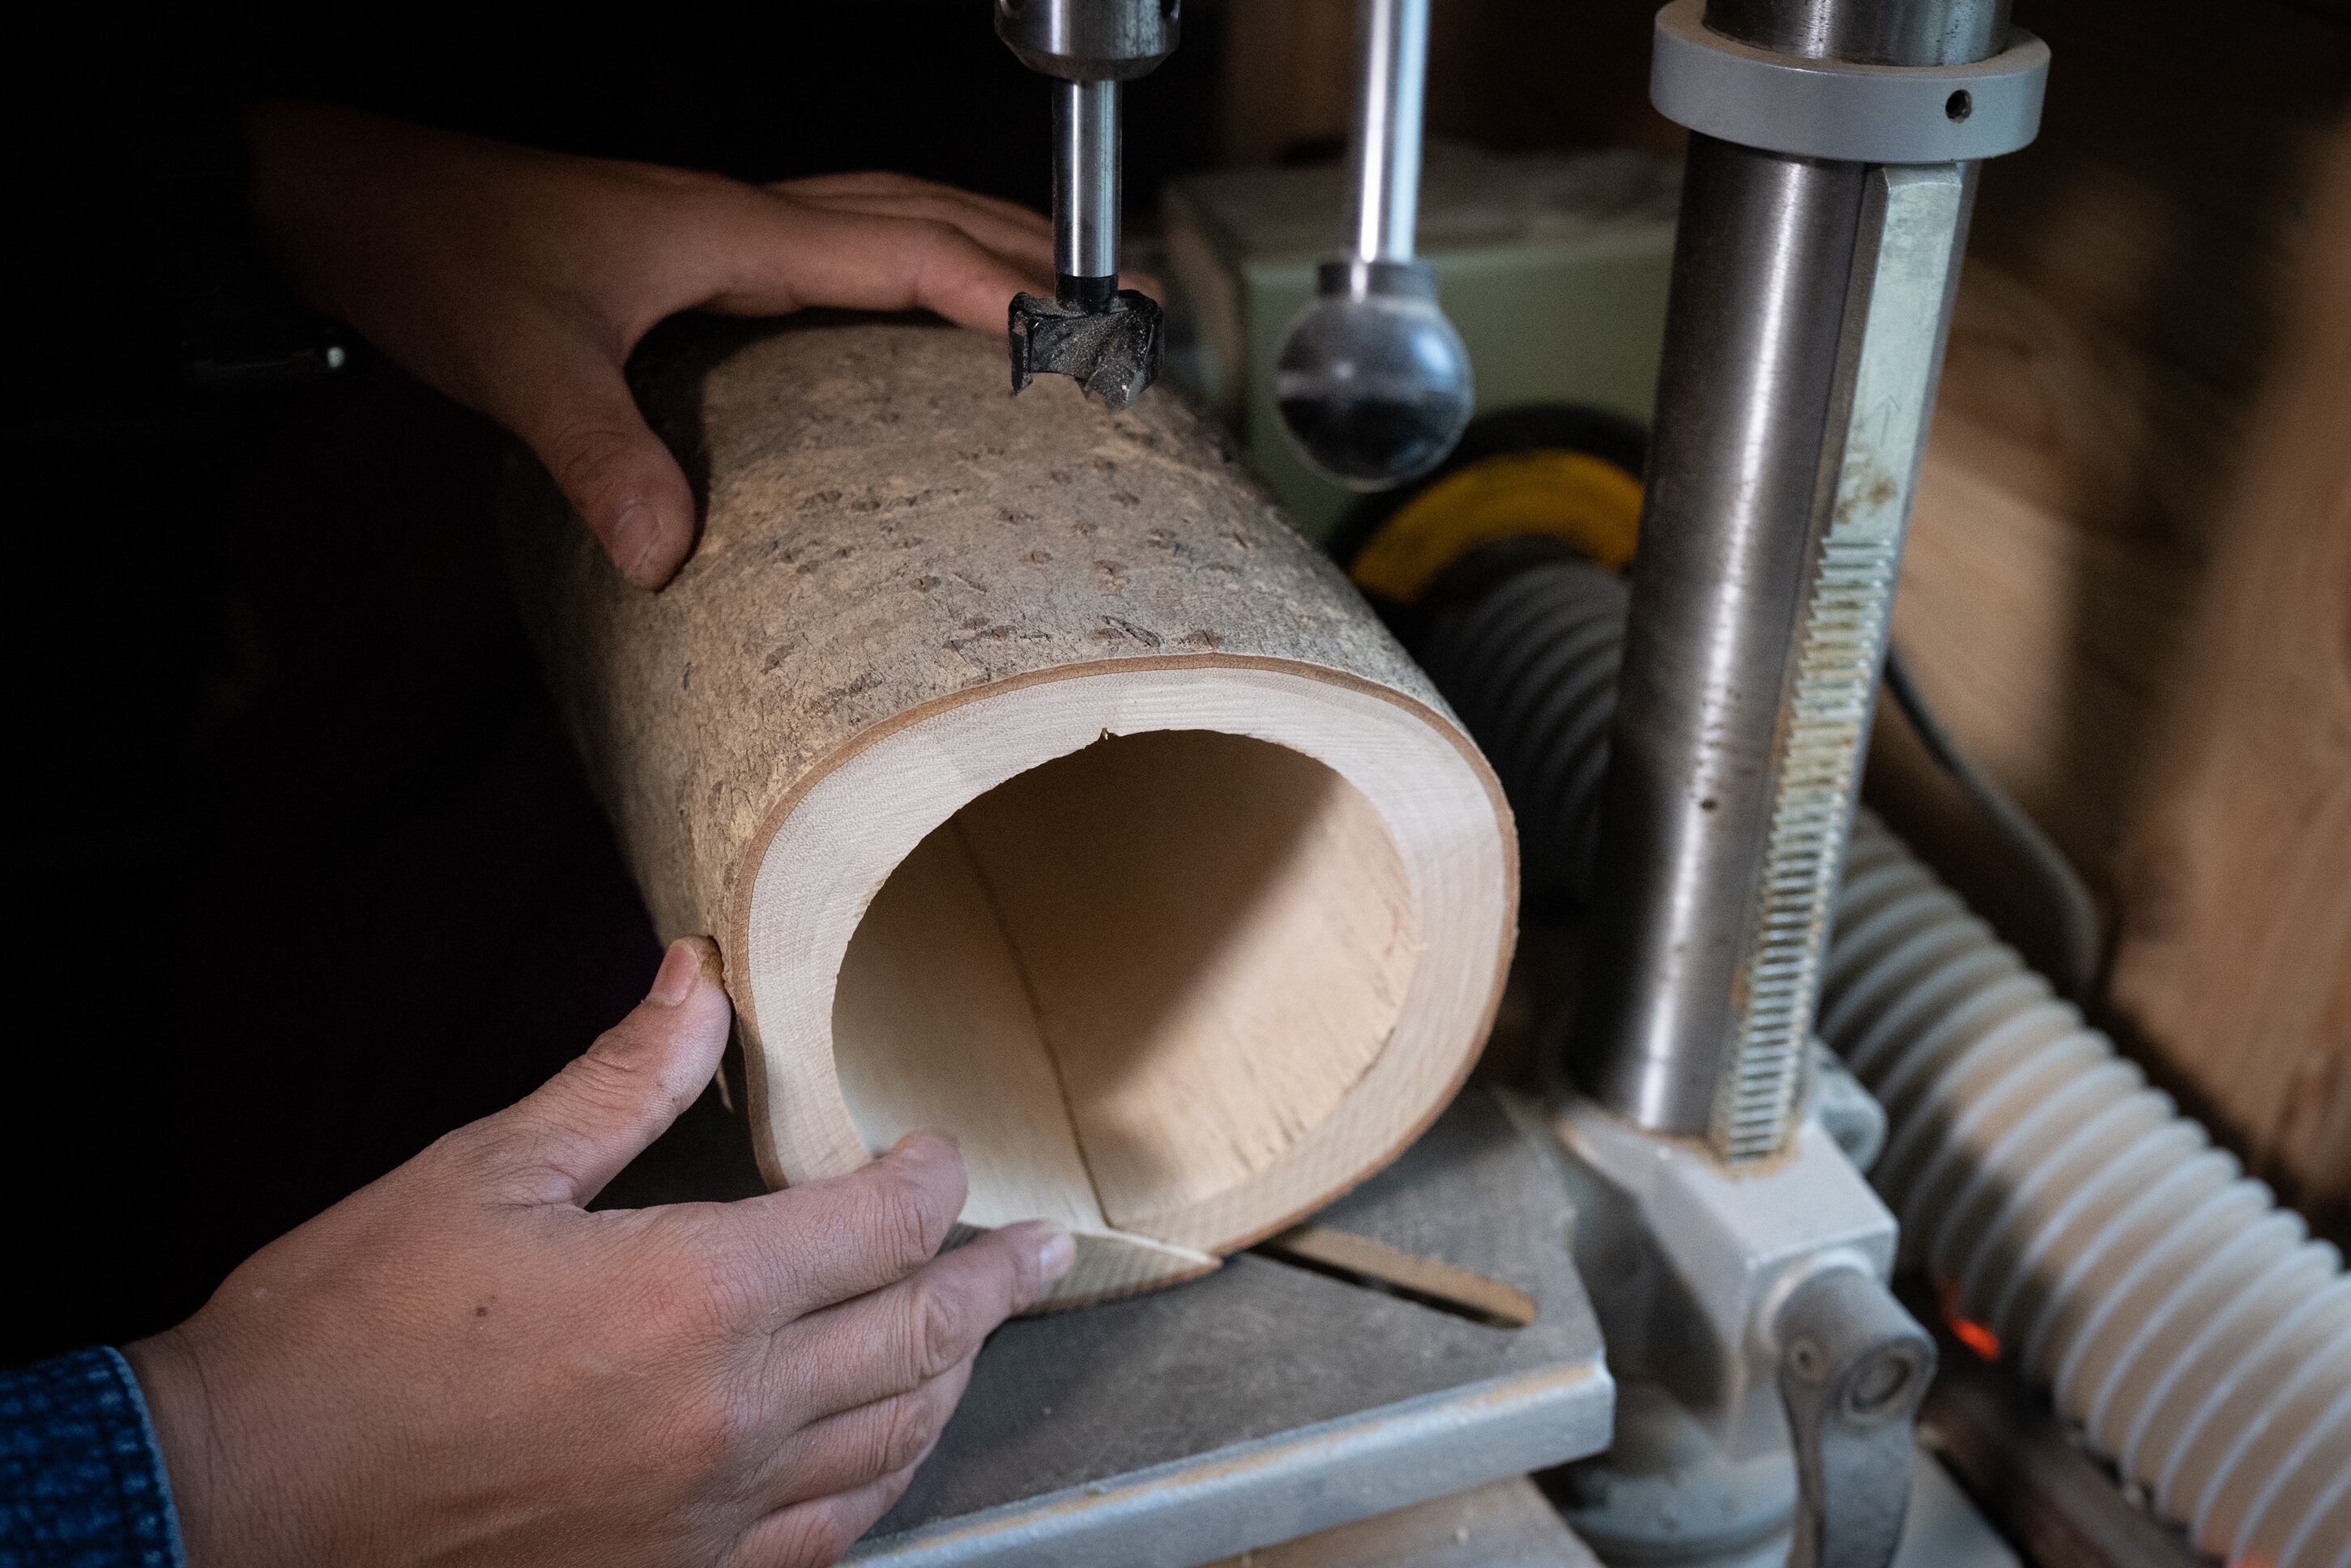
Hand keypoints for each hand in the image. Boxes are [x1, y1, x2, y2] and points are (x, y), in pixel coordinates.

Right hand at [126, 938, 1072, 1567]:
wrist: (237, 1502)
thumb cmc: (347, 1332)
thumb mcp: (485, 1174)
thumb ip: (622, 1083)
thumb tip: (698, 984)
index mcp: (693, 1295)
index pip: (879, 1227)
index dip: (931, 1180)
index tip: (940, 1154)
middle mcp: (729, 1414)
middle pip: (917, 1336)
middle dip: (993, 1281)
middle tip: (1047, 1249)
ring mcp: (709, 1515)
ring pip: (893, 1443)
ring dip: (953, 1378)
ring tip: (982, 1333)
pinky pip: (826, 1538)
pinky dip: (881, 1483)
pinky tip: (890, 1456)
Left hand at [245, 102, 1057, 588]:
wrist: (349, 200)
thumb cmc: (436, 252)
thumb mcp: (519, 360)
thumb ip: (600, 453)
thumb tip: (671, 558)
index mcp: (732, 229)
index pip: (906, 247)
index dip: (1004, 289)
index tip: (1087, 335)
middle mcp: (745, 217)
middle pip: (928, 211)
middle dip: (1034, 250)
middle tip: (1124, 303)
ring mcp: (726, 229)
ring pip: (891, 215)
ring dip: (983, 245)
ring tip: (1060, 297)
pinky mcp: (700, 253)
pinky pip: (843, 247)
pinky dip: (912, 265)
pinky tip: (918, 317)